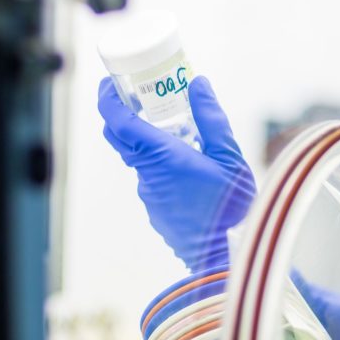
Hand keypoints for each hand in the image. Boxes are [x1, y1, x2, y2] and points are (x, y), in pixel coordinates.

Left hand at [98, 76, 255, 272]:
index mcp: (160, 155)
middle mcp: (147, 174)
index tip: (112, 83)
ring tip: (185, 135)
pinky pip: (153, 179)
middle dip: (125, 114)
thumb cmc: (230, 208)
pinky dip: (163, 166)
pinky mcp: (156, 210)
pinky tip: (191, 169)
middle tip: (145, 99)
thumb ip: (211, 118)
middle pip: (120, 137)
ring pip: (140, 159)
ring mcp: (148, 194)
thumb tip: (198, 84)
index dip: (108, 97)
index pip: (117, 119)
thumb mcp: (229, 156)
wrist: (225, 256)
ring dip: (153, 143)